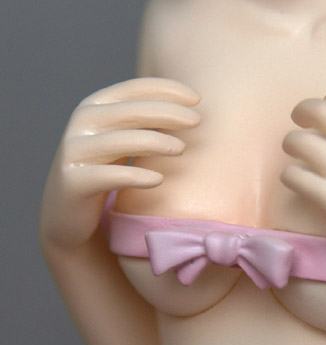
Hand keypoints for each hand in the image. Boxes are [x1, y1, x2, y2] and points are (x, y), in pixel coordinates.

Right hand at [40, 78, 200, 249]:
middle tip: (197, 121)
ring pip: (120, 141)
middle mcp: (82, 123)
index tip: (197, 99)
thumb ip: (144, 120)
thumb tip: (192, 106)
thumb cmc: (105, 169)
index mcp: (95, 106)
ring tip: (181, 149)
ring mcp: (75, 152)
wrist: (69, 213)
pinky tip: (159, 180)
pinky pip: (108, 176)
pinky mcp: (74, 182)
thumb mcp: (123, 139)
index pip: (134, 89)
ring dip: (155, 142)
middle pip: (131, 111)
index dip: (166, 90)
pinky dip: (136, 177)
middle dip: (168, 112)